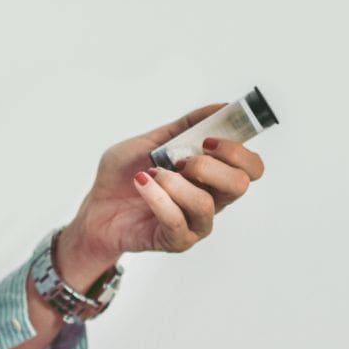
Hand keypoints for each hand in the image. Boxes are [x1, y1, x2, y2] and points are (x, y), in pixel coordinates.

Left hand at [58, 105, 266, 284]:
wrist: (96, 209)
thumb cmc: (125, 177)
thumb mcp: (152, 141)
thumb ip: (186, 126)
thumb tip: (220, 107)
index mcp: (214, 176)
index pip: (251, 167)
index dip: (238, 151)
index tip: (208, 140)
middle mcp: (212, 200)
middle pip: (240, 185)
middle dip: (210, 166)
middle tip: (181, 161)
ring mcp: (196, 224)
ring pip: (205, 203)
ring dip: (175, 183)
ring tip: (152, 174)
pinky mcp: (177, 241)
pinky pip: (176, 220)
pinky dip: (156, 197)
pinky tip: (142, 184)